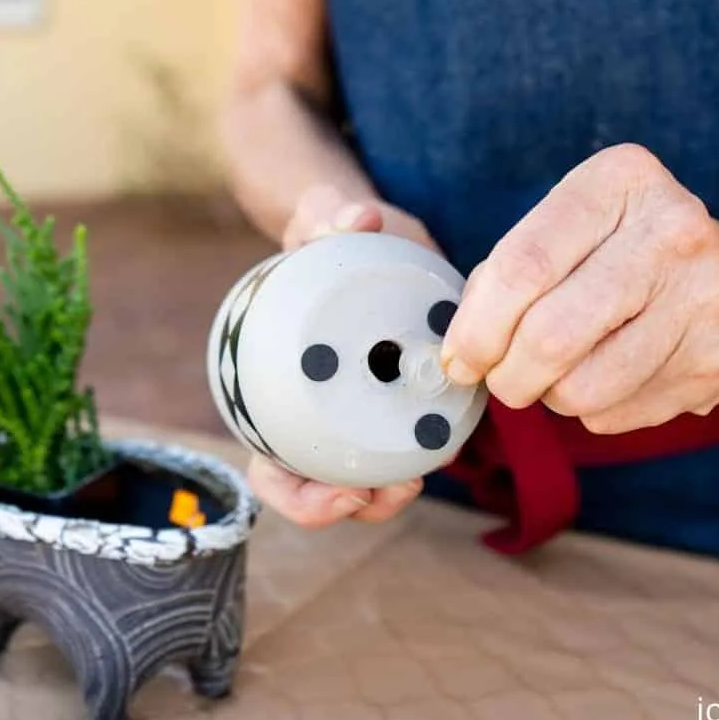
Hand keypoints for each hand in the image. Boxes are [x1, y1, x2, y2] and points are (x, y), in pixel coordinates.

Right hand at [247, 183, 440, 527]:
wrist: (358, 238)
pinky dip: (424, 450)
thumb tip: (360, 218)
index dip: (298, 496)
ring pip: (367, 483)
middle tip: (395, 488)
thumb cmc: (327, 239)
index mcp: (275, 393)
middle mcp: (311, 420)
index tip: (341, 490)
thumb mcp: (322, 223)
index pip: (271, 470)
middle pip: (322, 492)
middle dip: (356, 505)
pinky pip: (408, 446)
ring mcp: (356, 419)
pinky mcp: (400, 407)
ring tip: (427, 470)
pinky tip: (448, 435)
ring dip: (392, 493)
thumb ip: (329, 215)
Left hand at [439, 143, 718, 433]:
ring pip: (578, 387)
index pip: (523, 264)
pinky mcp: (715, 361)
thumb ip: (508, 272)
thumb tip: (459, 346)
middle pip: (549, 333)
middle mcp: (672, 229)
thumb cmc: (629, 260)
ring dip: (547, 397)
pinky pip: (612, 413)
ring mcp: (702, 297)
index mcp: (621, 179)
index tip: (459, 356)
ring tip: (557, 375)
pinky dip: (590, 410)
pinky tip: (610, 379)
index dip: (477, 325)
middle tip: (498, 379)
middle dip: (505, 374)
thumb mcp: (574, 233)